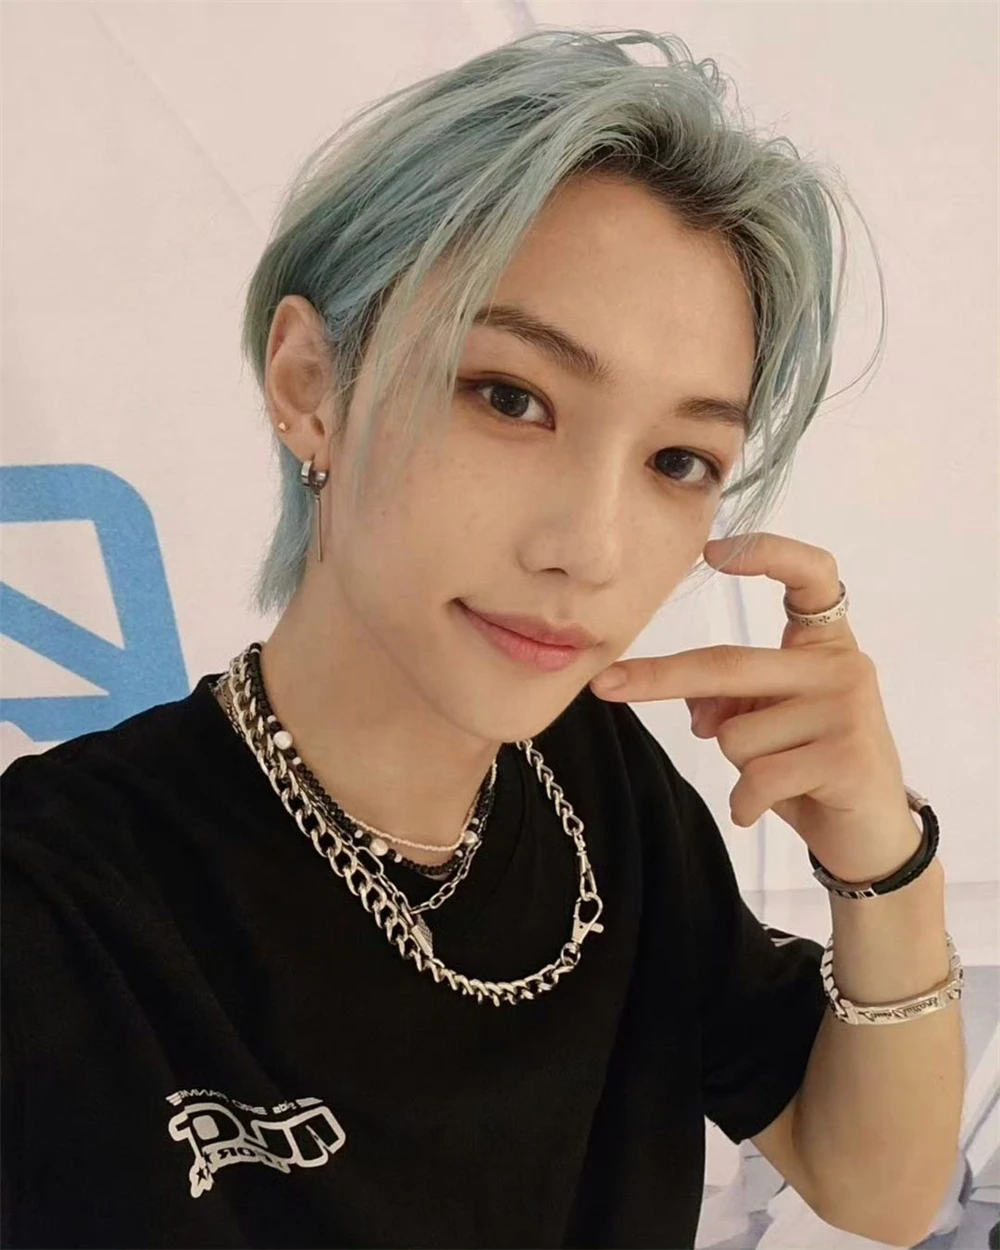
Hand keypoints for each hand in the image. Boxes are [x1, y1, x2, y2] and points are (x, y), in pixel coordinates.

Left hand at [589, 532, 920, 884]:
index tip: (711, 551)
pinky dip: (745, 802)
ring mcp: (850, 709)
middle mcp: (843, 666)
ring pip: (735, 733)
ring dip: (737, 765)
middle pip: (727, 665)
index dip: (766, 552)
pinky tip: (763, 808)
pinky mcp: (848, 757)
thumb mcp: (767, 724)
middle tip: (606, 685)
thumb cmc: (811, 770)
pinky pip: (756, 777)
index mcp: (825, 645)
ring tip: (779, 777)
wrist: (871, 837)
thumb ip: (731, 700)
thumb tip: (696, 709)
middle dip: (659, 679)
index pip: (812, 576)